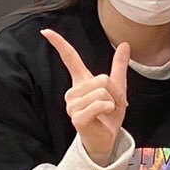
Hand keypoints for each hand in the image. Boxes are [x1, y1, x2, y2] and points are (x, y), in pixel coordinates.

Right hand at [44, 29, 130, 164]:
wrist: (107, 138)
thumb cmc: (109, 113)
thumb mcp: (118, 87)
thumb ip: (119, 66)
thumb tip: (124, 44)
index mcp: (81, 82)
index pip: (70, 59)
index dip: (59, 44)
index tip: (45, 31)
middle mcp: (73, 92)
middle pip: (102, 78)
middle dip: (116, 91)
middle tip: (113, 104)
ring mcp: (72, 105)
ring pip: (102, 92)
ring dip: (113, 102)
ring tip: (107, 112)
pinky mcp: (76, 118)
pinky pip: (99, 105)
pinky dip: (109, 109)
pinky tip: (104, 116)